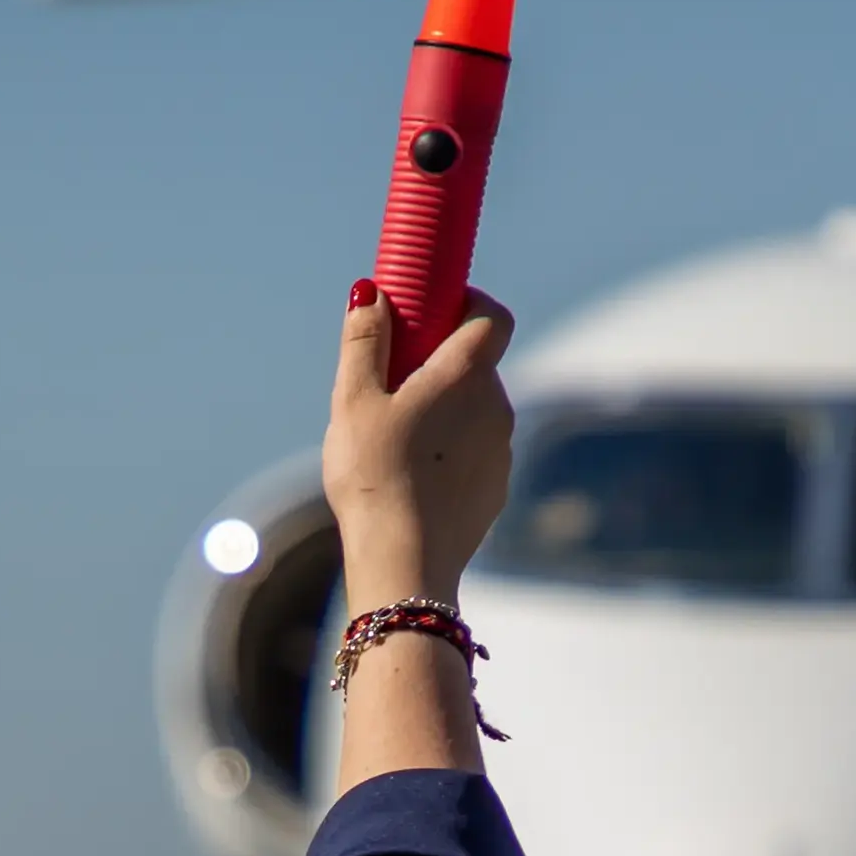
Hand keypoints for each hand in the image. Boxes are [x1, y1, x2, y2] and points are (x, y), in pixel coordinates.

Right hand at [322, 284, 513, 605]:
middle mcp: (495, 407)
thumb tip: (370, 292)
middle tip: (393, 375)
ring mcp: (501, 450)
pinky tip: (412, 474)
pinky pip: (476, 449)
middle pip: (478, 363)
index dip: (468, 301)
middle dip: (440, 358)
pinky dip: (451, 447)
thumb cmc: (374, 476)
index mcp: (465, 376)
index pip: (492, 315)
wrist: (404, 562)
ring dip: (445, 406)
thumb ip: (364, 341)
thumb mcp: (353, 401)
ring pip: (475, 408)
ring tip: (394, 435)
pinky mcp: (496, 488)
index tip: (433, 305)